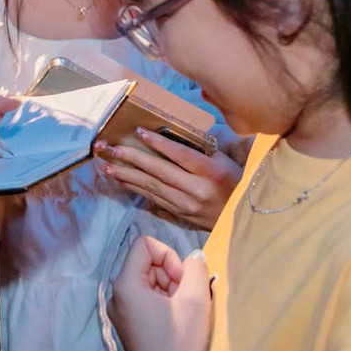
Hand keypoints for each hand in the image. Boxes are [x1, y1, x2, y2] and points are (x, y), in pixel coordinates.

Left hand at [94, 127, 241, 229]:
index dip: (158, 143)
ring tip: (106, 165)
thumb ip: (200, 148)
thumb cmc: (235, 182)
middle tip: (108, 148)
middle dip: (131, 159)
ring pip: (151, 188)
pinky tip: (121, 180)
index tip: (138, 132)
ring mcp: (187, 205)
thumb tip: (171, 134)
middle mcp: (197, 190)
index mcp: (210, 172)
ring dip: (126, 175)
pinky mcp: (180, 215)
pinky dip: (135, 188)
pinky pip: (153, 199)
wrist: (244, 218)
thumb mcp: (224, 160)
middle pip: (159, 172)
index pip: (180, 155)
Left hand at [110, 236, 211, 350]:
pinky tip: (176, 321)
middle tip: (187, 298)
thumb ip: (196, 268)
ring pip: (147, 282)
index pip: (144, 244)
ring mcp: (120, 312)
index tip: (183, 281)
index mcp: (124, 284)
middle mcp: (116, 295)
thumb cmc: (180, 344)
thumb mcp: (196, 300)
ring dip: (170, 289)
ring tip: (183, 311)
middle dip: (170, 274)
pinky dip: (163, 303)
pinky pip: (145, 300)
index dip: (169, 256)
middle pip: (145, 264)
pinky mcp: (128, 326)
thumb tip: (193, 255)